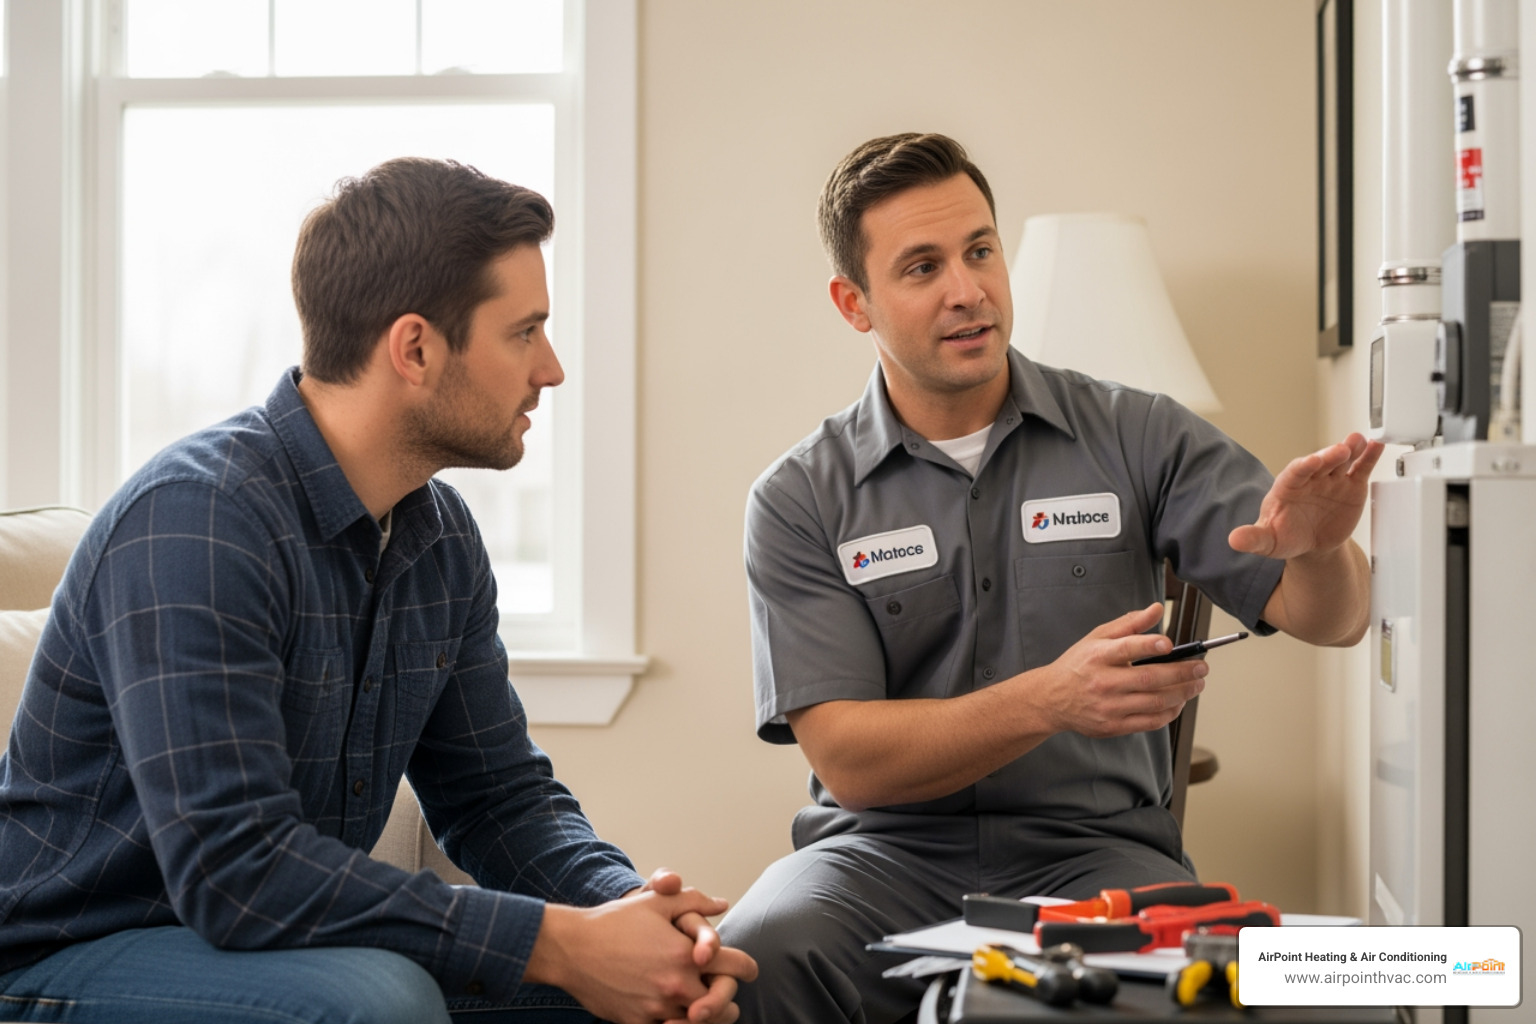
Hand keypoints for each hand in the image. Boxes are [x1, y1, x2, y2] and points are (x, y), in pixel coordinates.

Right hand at [528, 888, 755, 1023]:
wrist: (571, 949)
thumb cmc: (614, 922)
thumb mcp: (656, 902)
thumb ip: (694, 901)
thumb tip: (722, 905)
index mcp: (686, 954)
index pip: (735, 966)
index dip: (747, 967)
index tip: (750, 970)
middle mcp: (676, 986)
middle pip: (722, 1002)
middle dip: (728, 997)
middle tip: (731, 999)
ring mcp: (657, 1009)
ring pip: (697, 1023)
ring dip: (706, 1017)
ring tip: (707, 1011)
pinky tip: (678, 1019)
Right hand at [1036, 603, 1207, 738]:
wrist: (1052, 698)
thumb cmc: (1078, 665)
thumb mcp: (1097, 637)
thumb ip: (1130, 623)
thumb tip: (1157, 609)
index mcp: (1098, 656)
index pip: (1126, 649)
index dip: (1150, 645)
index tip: (1170, 644)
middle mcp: (1103, 682)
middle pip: (1150, 679)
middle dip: (1182, 673)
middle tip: (1201, 667)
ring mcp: (1109, 706)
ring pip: (1155, 702)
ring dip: (1183, 693)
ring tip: (1196, 684)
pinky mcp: (1113, 725)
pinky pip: (1150, 721)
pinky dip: (1170, 712)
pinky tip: (1179, 702)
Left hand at [1229, 433, 1383, 560]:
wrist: (1311, 544)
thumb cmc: (1286, 536)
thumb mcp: (1268, 541)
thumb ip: (1254, 538)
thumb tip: (1234, 540)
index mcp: (1287, 486)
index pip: (1295, 473)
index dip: (1304, 466)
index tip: (1312, 462)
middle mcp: (1310, 478)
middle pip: (1320, 463)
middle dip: (1330, 456)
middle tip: (1341, 450)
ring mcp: (1331, 479)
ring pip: (1341, 461)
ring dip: (1351, 450)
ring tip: (1360, 441)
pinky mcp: (1351, 485)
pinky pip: (1360, 468)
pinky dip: (1369, 457)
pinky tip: (1376, 446)